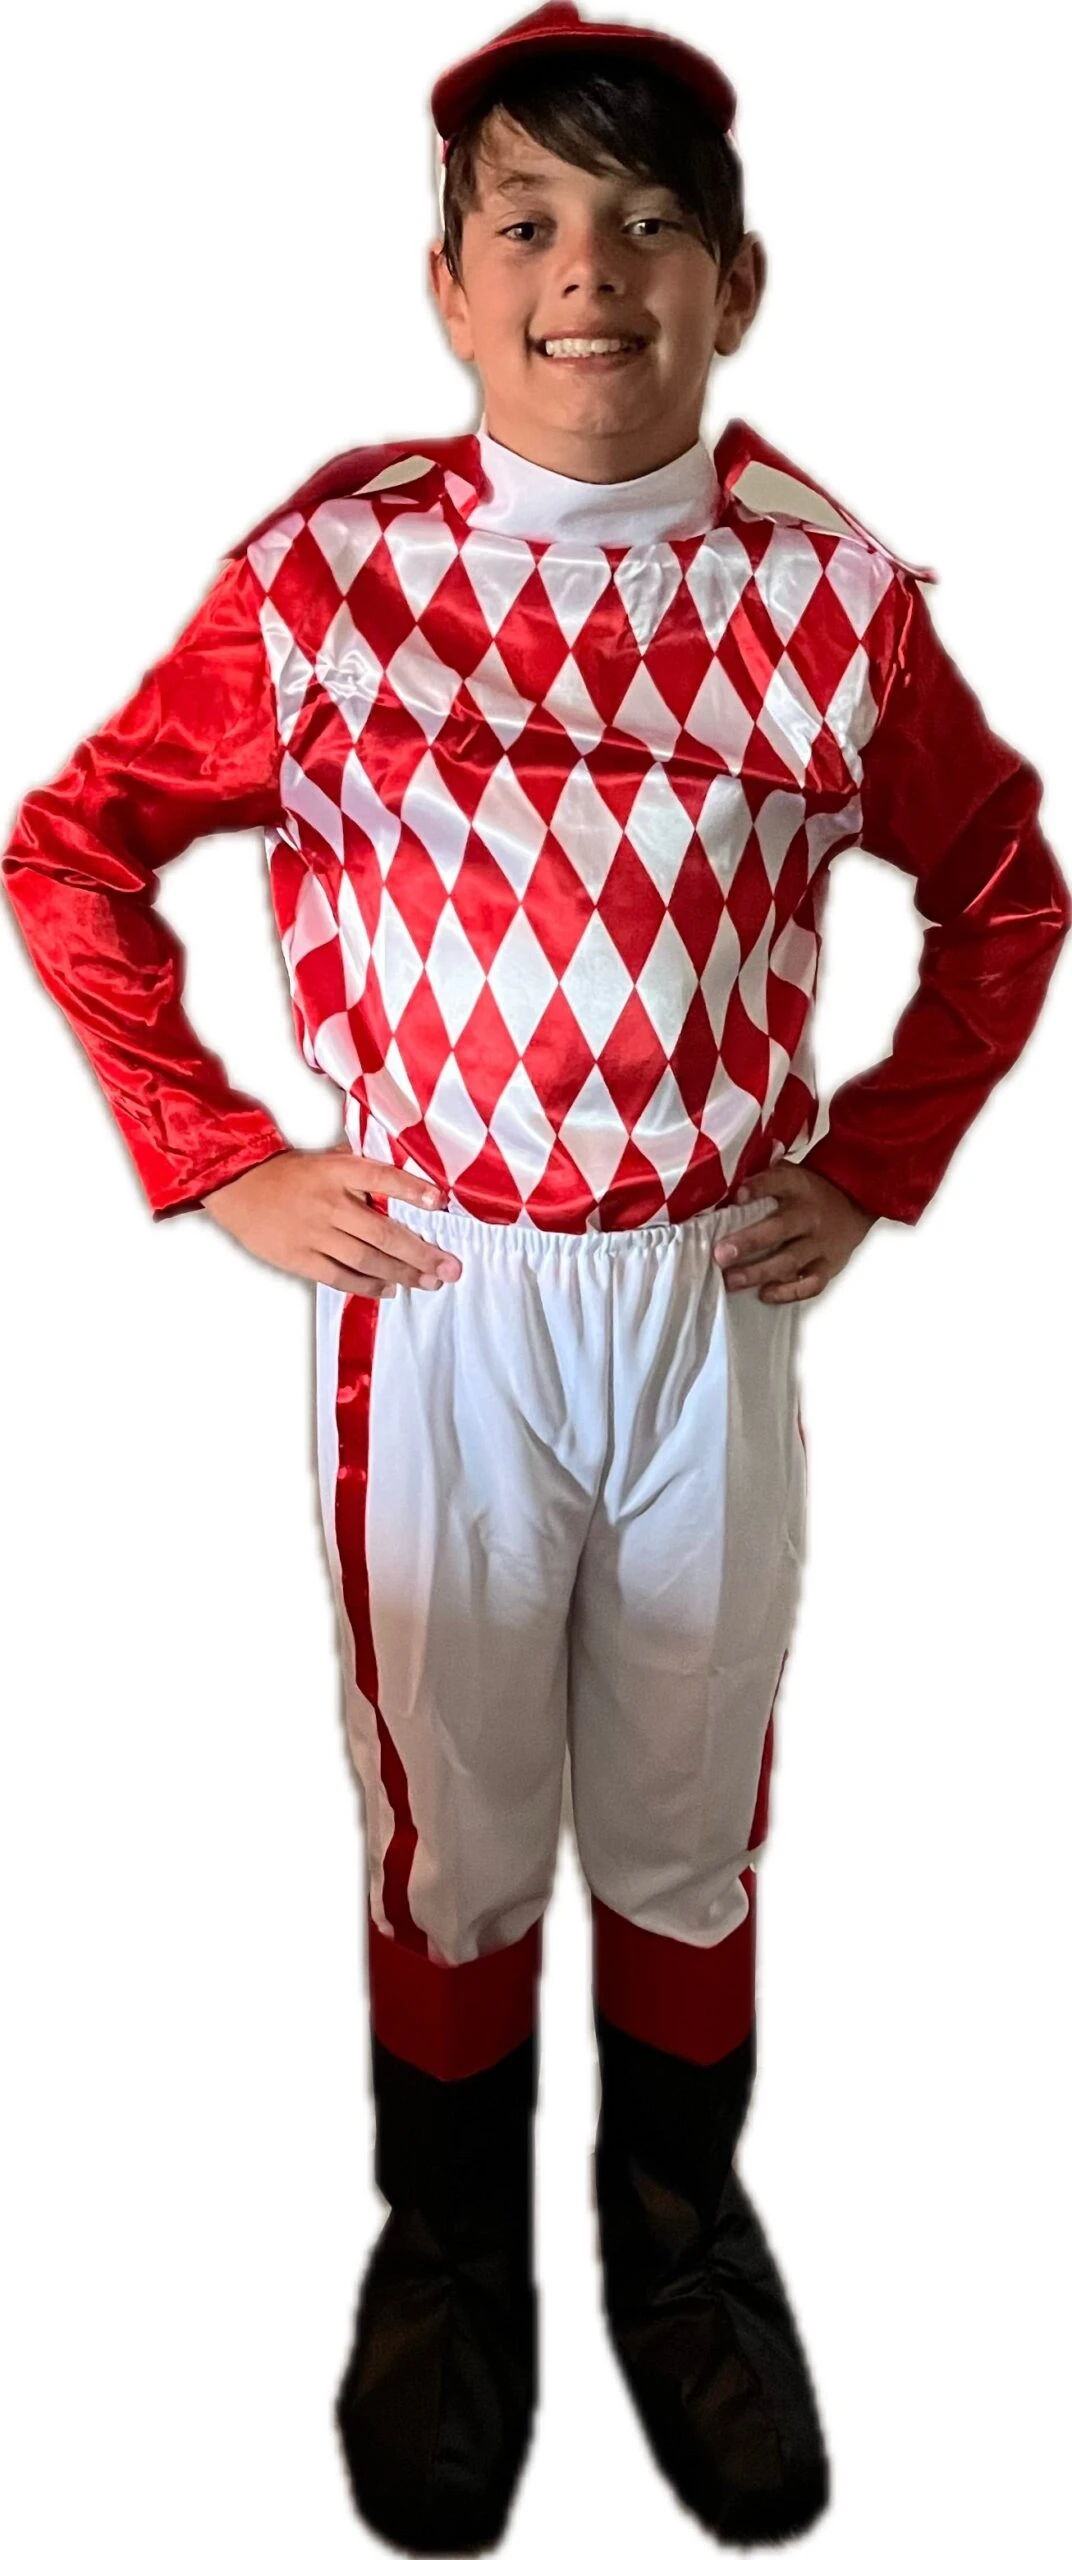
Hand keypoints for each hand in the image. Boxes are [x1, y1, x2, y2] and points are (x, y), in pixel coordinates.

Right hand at [199, 1143, 462, 1297]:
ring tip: (430, 1282)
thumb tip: (404, 1179)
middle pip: (383, 1232)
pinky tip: (391, 1290)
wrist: (236, 1186)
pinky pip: (340, 1276)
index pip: (381, 1178)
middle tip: (451, 1268)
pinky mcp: (299, 1258)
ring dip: (402, 1273)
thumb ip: (360, 1168)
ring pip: (367, 1259)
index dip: (412, 1190)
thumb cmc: (287, 1173)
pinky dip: (368, 1286)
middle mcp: (329, 1203)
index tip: (440, 1201)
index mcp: (336, 1172)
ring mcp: (314, 1233)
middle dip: (421, 1253)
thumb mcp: (324, 1159)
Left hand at [713, 1163, 877, 1303]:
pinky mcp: (829, 1266)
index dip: (758, 1187)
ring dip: (759, 1272)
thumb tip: (721, 1189)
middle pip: (780, 1228)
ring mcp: (821, 1243)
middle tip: (721, 1254)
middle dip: (749, 1242)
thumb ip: (763, 1179)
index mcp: (798, 1186)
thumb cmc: (807, 1193)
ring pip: (791, 1259)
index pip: (778, 1181)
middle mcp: (810, 1214)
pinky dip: (788, 1292)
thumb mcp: (790, 1175)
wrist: (854, 1204)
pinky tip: (764, 1294)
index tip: (736, 1197)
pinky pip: (810, 1284)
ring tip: (732, 1281)